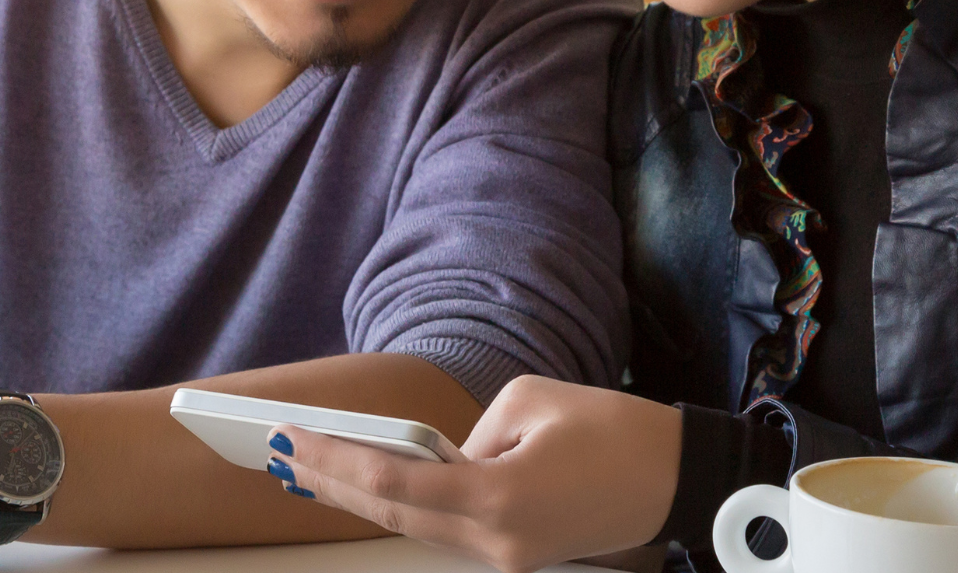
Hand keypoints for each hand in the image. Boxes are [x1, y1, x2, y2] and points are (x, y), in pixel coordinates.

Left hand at [268, 375, 682, 572]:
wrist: (679, 479)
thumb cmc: (615, 431)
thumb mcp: (530, 401)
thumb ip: (470, 432)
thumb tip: (439, 457)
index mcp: (499, 499)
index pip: (395, 482)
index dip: (335, 459)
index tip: (290, 437)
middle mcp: (496, 542)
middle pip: (394, 514)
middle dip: (332, 482)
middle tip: (278, 454)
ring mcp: (507, 557)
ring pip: (416, 526)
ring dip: (362, 496)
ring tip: (308, 469)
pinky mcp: (518, 555)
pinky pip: (447, 529)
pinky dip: (405, 506)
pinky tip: (373, 485)